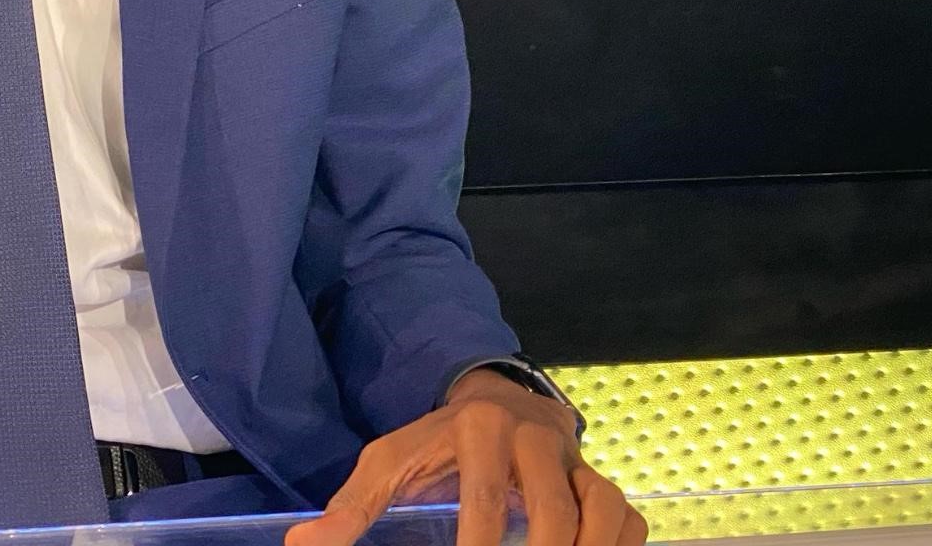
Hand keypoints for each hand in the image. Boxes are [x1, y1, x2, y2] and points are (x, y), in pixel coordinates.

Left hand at [283, 370, 644, 545]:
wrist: (497, 401)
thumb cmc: (437, 441)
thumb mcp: (390, 460)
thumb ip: (352, 506)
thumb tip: (304, 544)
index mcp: (480, 430)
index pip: (485, 503)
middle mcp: (535, 439)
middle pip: (553, 513)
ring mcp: (574, 460)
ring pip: (602, 511)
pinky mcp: (600, 479)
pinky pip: (627, 518)